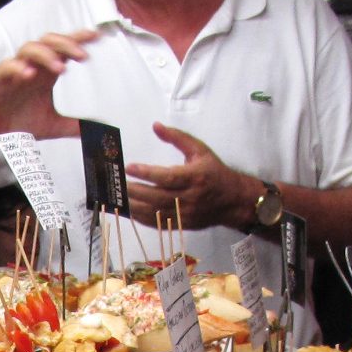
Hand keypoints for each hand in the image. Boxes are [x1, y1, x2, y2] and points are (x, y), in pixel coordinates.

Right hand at [0, 30, 100, 146]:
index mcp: (46, 72)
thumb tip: (99, 132)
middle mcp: (32, 67)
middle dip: (67, 44)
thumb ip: (76, 126)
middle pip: (49, 41)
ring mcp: (14, 71)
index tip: (97, 36)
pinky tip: (30, 74)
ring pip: (30, 49)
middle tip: (83, 56)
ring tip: (61, 68)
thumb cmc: (18, 122)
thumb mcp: (53, 125)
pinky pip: (7, 67)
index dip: (79, 39)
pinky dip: (18, 68)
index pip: (63, 48)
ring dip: (47, 55)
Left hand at [124, 124, 260, 230]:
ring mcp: (185, 214)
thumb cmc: (214, 172)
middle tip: (118, 184)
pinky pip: (158, 223)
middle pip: (157, 197)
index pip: (167, 177)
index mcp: (195, 177)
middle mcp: (190, 198)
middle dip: (135, 191)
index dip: (147, 173)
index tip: (130, 167)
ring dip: (134, 206)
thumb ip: (177, 137)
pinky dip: (142, 218)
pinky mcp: (182, 225)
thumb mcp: (200, 150)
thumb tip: (155, 126)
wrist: (233, 200)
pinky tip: (130, 210)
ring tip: (119, 198)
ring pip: (155, 213)